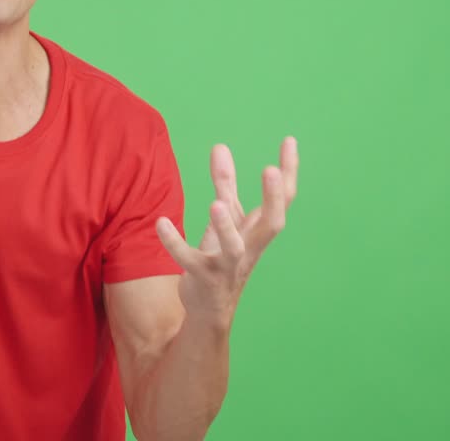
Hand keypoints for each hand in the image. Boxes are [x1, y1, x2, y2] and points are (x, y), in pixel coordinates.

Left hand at [156, 137, 298, 324]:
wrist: (210, 309)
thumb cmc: (222, 257)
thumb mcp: (225, 218)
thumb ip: (224, 183)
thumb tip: (220, 146)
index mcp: (258, 231)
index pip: (283, 200)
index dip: (289, 172)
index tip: (289, 140)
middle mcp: (250, 248)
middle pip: (273, 224)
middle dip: (274, 199)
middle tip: (271, 171)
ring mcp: (228, 265)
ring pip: (234, 248)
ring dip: (226, 227)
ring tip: (215, 204)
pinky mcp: (204, 278)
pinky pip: (189, 260)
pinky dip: (175, 243)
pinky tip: (161, 223)